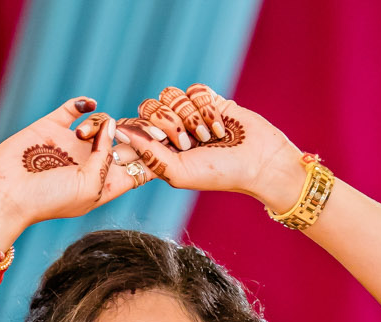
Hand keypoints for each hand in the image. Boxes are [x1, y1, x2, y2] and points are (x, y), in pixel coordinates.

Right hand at [0, 97, 143, 248]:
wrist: (6, 193)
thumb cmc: (49, 200)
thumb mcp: (90, 187)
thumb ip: (106, 158)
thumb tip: (112, 126)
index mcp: (105, 185)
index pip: (138, 169)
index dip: (153, 156)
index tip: (166, 145)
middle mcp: (90, 164)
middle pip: (125, 142)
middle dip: (137, 132)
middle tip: (143, 127)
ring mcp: (71, 145)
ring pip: (102, 122)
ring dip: (99, 123)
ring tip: (81, 137)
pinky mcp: (52, 127)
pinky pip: (74, 108)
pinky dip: (84, 103)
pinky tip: (88, 105)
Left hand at [116, 85, 308, 210]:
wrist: (259, 161)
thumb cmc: (220, 173)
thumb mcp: (179, 171)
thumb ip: (148, 153)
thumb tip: (120, 132)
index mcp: (160, 151)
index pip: (135, 127)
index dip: (141, 129)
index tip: (157, 142)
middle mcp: (172, 131)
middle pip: (150, 107)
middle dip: (169, 123)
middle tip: (187, 143)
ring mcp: (190, 114)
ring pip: (171, 95)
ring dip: (191, 116)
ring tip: (209, 136)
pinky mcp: (209, 100)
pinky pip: (194, 89)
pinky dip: (207, 107)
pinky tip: (219, 125)